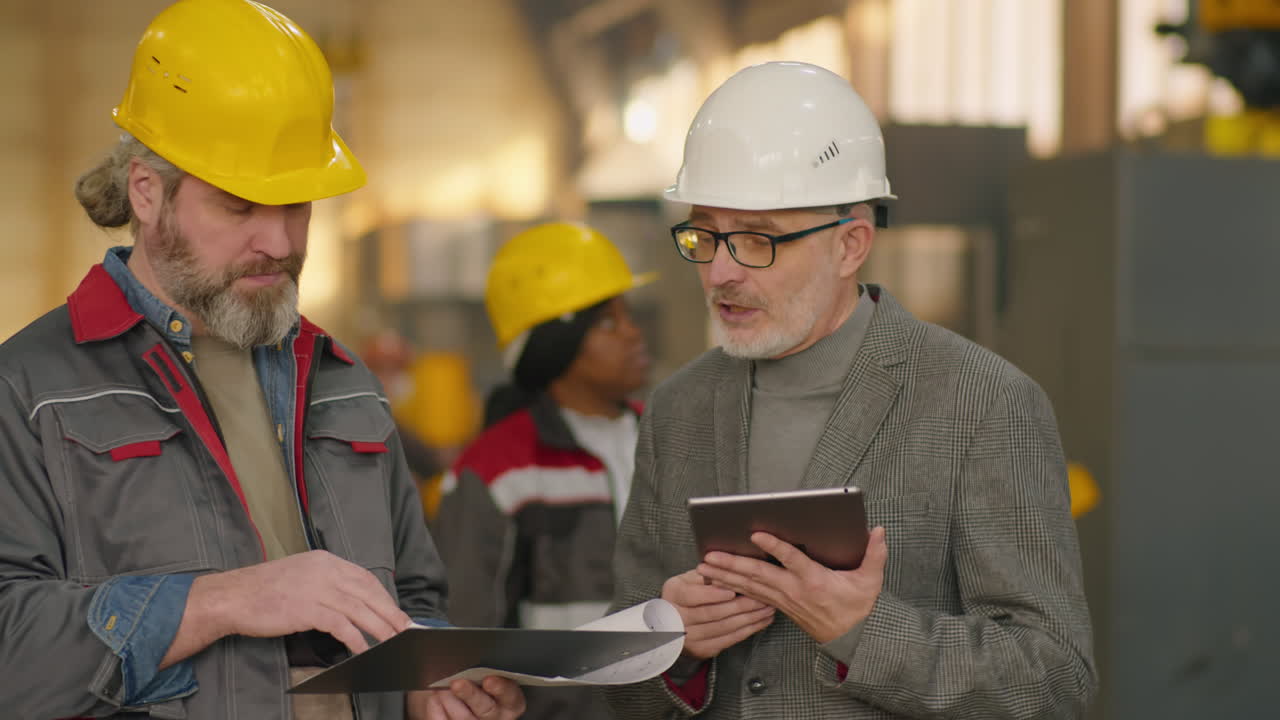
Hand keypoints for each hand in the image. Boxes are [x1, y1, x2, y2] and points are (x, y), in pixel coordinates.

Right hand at [199, 550, 409, 654]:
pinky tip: (363, 650)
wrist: (231, 596)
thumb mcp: (301, 576)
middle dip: (390, 612)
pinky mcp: (306, 609)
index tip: (396, 612)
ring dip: (380, 627)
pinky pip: (341, 625)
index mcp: (325, 560)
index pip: (365, 577)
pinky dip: (355, 639)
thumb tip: (352, 602)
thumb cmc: (263, 591)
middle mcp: (324, 570)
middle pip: (368, 592)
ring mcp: (316, 588)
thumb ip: (326, 583)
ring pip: (359, 609)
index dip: (384, 596)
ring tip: (393, 642)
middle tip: (406, 629)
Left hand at [406, 677, 525, 719]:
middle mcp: (496, 717)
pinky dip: (436, 709)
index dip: (501, 687)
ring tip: (440, 687)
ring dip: (448, 699)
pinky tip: (435, 698)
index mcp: (510, 701)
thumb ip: (483, 668)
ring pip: (463, 718)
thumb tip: (470, 658)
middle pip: (486, 709)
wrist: (457, 696)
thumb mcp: (485, 671)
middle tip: (457, 683)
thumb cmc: (475, 680)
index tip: (489, 680)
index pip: (511, 695)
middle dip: (470, 694)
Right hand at [661, 569, 775, 659]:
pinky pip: (729, 639)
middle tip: (761, 598)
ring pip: (724, 627)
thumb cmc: (689, 592)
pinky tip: (761, 620)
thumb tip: (728, 564)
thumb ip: (707, 572)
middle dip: (740, 606)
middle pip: (711, 613)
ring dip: (749, 618)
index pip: (691, 595)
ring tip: (767, 607)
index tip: (731, 591)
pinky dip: (749, 630)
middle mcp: (677, 617)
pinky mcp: (703, 649)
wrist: (676, 620)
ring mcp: (690, 637)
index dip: (712, 595)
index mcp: (673, 593)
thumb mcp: (691, 577)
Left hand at [696, 527, 887, 643]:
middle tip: (709, 555)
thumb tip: (878, 531)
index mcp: (814, 581)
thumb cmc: (858, 608)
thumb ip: (874, 555)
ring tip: (703, 566)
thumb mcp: (870, 582)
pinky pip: (751, 594)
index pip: (791, 560)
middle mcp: (794, 590)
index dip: (774, 546)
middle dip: (732, 564)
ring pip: (750, 585)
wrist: (851, 639)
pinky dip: (732, 586)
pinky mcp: (779, 605)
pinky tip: (716, 581)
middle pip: (759, 574)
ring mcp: (783, 599)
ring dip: (725, 575)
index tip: (756, 535)